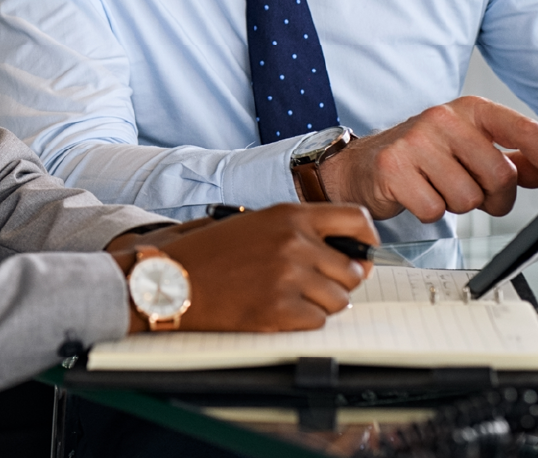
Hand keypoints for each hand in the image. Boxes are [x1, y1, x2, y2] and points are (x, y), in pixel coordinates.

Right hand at [108, 203, 377, 333]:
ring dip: (321, 304)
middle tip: (315, 284)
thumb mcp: (256, 223)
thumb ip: (300, 230)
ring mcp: (289, 277)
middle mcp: (295, 242)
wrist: (171, 278)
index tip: (363, 252)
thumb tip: (350, 253)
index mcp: (290, 215)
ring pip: (339, 301)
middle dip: (340, 281)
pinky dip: (303, 321)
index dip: (366, 240)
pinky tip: (277, 310)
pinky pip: (317, 322)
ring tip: (290, 297)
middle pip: (353, 270)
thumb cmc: (210, 252)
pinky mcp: (279, 310)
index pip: (356, 219)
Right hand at [317, 96, 537, 221]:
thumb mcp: (468, 148)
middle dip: (493, 197)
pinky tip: (417, 195)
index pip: (526, 131)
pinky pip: (436, 210)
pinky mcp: (393, 168)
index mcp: (470, 109)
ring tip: (437, 189)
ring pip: (469, 198)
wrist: (362, 165)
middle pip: (501, 176)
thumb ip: (514, 159)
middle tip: (473, 193)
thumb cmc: (421, 156)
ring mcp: (415, 141)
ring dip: (458, 206)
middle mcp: (443, 118)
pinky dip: (430, 211)